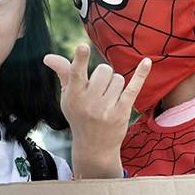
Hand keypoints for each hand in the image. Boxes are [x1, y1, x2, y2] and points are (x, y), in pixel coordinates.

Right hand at [43, 45, 150, 175]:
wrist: (93, 148)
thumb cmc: (79, 116)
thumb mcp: (68, 98)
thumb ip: (63, 74)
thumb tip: (47, 57)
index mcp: (73, 95)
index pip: (77, 73)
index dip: (81, 59)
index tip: (83, 46)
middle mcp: (88, 102)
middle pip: (104, 70)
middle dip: (104, 76)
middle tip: (99, 92)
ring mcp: (106, 109)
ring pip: (118, 79)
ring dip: (115, 86)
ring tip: (108, 101)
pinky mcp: (121, 112)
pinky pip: (133, 88)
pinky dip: (140, 74)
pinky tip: (147, 62)